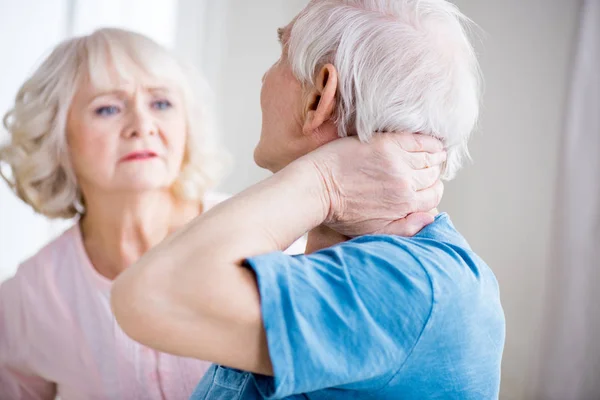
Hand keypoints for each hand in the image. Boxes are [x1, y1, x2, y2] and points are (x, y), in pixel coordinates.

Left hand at [305, 132, 445, 236]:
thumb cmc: (340, 212)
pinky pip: (418, 140)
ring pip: (429, 157)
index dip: (432, 191)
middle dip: (432, 173)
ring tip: (434, 154)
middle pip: (432, 175)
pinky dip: (429, 141)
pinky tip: (431, 142)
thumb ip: (405, 227)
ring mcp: (397, 161)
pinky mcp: (386, 143)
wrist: (317, 189)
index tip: (426, 186)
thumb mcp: (375, 230)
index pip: (433, 196)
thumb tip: (430, 219)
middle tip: (428, 169)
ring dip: (434, 156)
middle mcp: (405, 183)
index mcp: (405, 205)